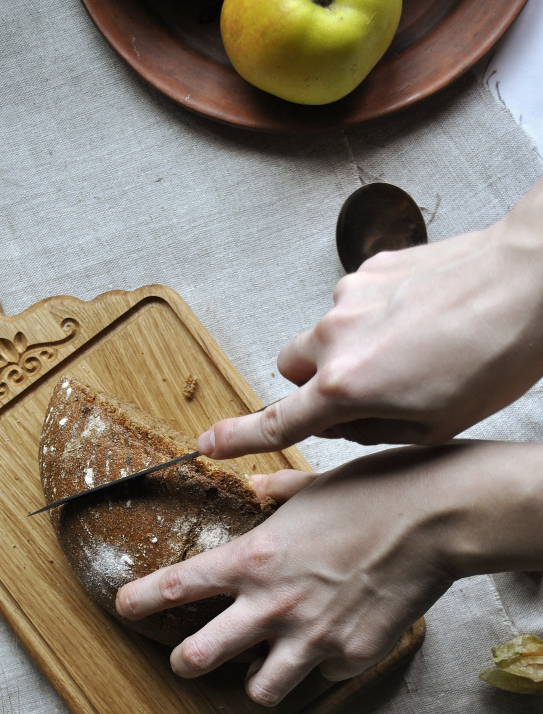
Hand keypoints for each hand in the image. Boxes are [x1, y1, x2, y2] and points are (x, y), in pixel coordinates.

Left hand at [116, 441, 542, 704]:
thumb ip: (274, 491)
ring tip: (267, 663)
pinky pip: (321, 677)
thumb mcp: (311, 484)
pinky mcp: (350, 658)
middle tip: (188, 658)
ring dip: (258, 678)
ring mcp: (311, 639)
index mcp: (253, 559)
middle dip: (185, 663)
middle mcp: (272, 605)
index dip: (140, 602)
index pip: (175, 588)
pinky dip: (320, 666)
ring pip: (259, 691)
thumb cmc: (372, 492)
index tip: (124, 608)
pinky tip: (333, 642)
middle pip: (197, 658)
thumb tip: (255, 483)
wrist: (435, 518)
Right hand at [197, 179, 542, 456]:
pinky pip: (352, 302)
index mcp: (347, 386)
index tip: (206, 444)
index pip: (275, 422)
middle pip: (291, 370)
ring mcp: (348, 295)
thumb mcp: (433, 427)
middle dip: (314, 385)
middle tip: (365, 392)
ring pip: (321, 335)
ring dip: (346, 350)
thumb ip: (369, 431)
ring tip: (408, 351)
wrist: (531, 279)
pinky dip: (373, 317)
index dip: (237, 439)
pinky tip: (419, 319)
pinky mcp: (369, 267)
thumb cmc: (495, 357)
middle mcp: (334, 337)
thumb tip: (338, 422)